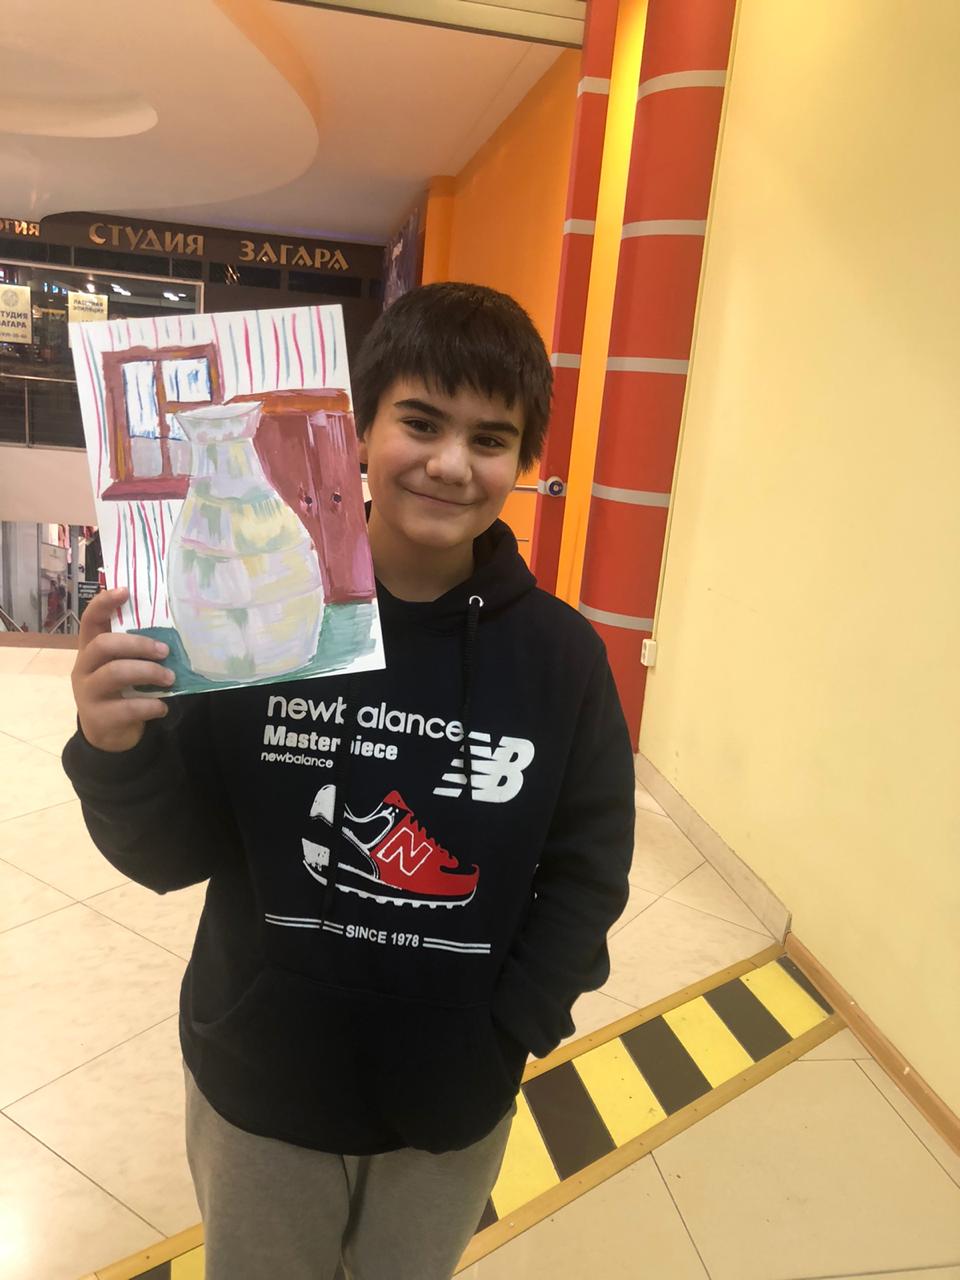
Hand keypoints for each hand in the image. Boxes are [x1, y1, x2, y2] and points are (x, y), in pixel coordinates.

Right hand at [72, 588, 173, 752]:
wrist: (108, 736)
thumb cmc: (121, 692)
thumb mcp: (125, 667)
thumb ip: (137, 651)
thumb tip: (175, 633)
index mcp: (91, 649)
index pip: (90, 619)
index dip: (104, 603)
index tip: (125, 591)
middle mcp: (84, 668)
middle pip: (104, 645)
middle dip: (138, 644)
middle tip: (166, 651)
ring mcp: (88, 693)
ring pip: (114, 673)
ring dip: (149, 672)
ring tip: (170, 679)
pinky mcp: (98, 718)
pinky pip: (126, 708)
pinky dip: (150, 705)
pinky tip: (163, 707)